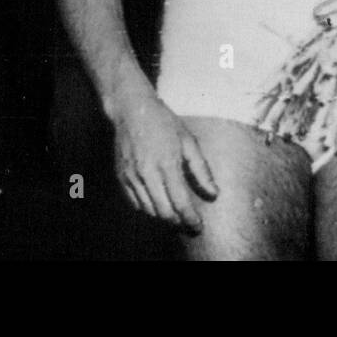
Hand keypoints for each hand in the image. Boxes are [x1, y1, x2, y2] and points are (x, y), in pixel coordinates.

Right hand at [112, 91, 217, 232]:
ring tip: (176, 214)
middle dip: (178, 223)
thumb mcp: (188, 141)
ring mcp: (132, 176)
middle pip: (164, 213)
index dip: (191, 219)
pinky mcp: (122, 177)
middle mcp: (147, 173)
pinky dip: (148, 208)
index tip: (198, 226)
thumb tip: (213, 194)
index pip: (180, 203)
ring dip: (163, 217)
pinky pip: (136, 203)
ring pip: (149, 211)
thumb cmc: (163, 122)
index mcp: (167, 164)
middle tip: (189, 224)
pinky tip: (159, 203)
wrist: (130, 110)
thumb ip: (201, 170)